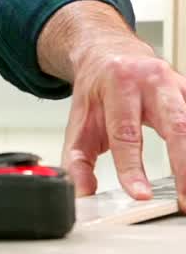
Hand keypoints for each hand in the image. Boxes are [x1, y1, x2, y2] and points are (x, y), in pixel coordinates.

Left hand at [62, 36, 185, 207]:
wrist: (108, 54)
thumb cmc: (97, 91)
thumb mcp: (79, 123)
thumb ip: (77, 161)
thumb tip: (82, 193)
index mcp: (119, 85)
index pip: (126, 134)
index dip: (132, 168)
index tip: (140, 195)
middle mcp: (151, 80)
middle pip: (175, 125)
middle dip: (183, 165)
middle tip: (183, 198)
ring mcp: (175, 85)